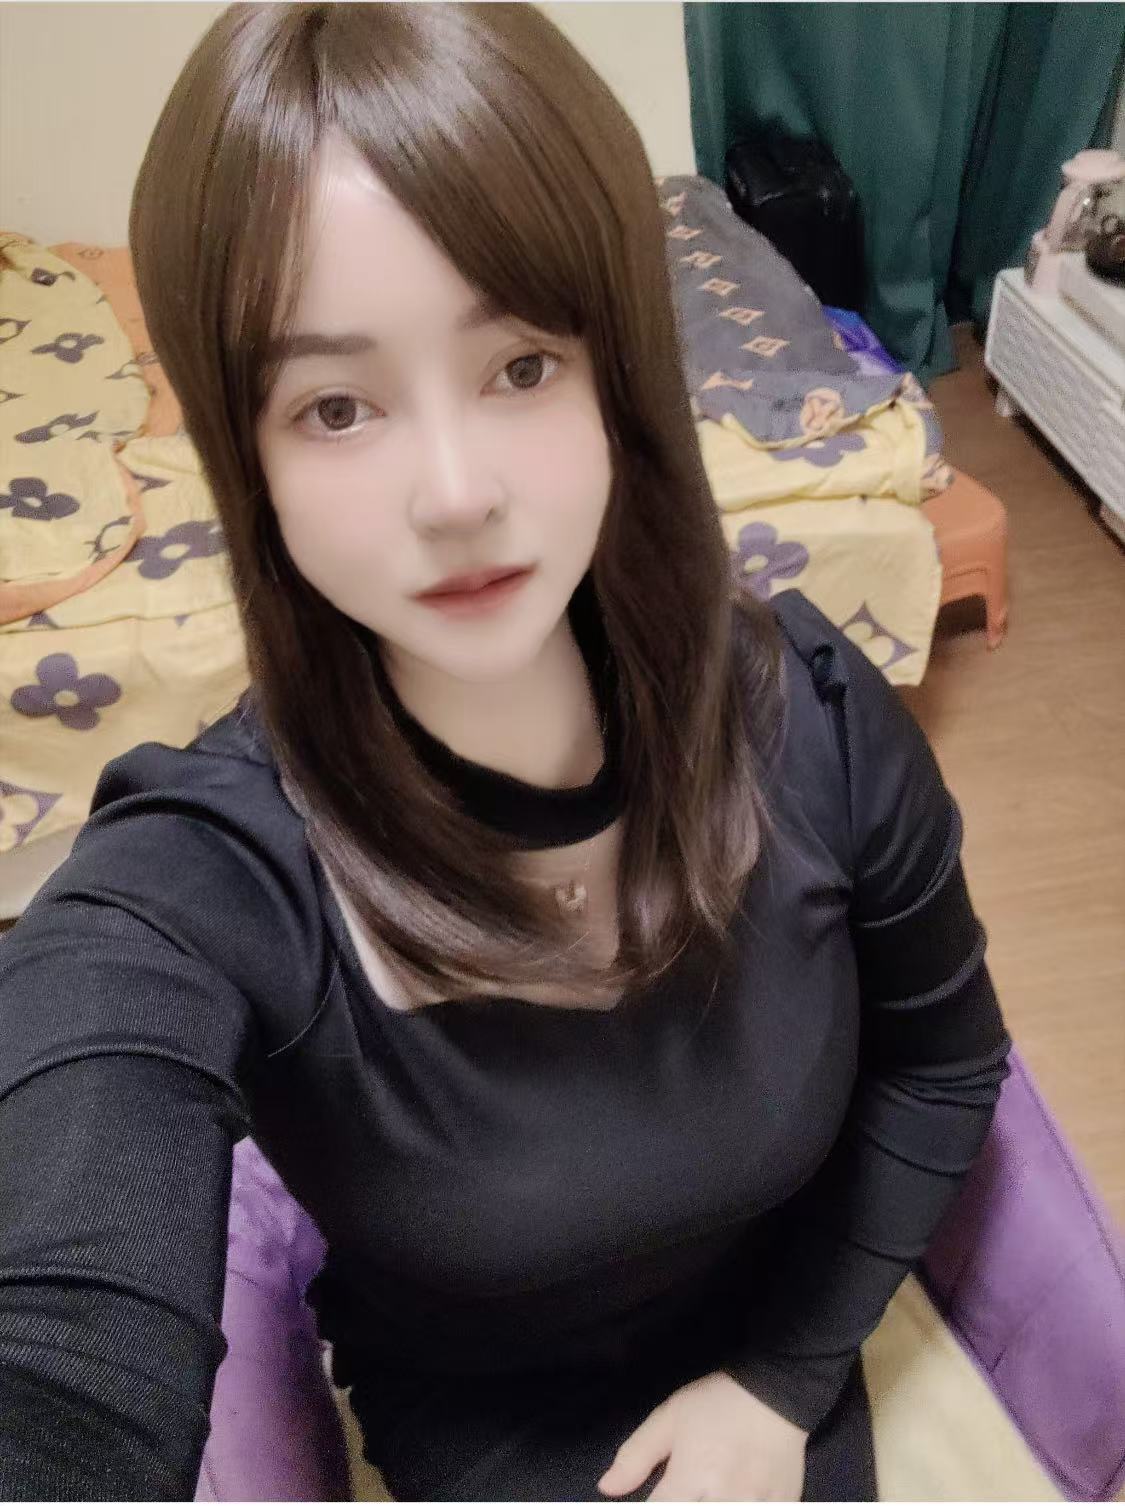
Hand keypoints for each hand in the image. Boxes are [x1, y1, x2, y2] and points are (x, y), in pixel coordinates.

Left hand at [597, 1370, 807, 1500]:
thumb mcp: (669, 1418)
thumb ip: (636, 1456)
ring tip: (702, 1495)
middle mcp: (722, 1499)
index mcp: (690, 1478)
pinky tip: (737, 1497)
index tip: (653, 1502)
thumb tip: (606, 1488)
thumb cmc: (716, 1404)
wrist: (776, 1392)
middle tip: (684, 1495)